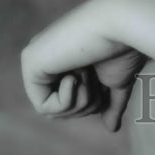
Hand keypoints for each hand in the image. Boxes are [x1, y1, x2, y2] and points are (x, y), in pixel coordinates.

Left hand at [21, 0, 146, 131]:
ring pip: (54, 110)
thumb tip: (111, 128)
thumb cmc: (123, 48)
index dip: (96, 101)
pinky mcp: (30, 61)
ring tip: (85, 71)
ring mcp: (38, 57)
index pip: (75, 100)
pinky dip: (65, 100)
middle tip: (94, 75)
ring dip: (80, 100)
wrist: (123, 25)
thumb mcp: (117, 82)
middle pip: (64, 108)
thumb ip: (110, 104)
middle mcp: (49, 55)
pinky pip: (43, 107)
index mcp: (68, 59)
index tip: (104, 79)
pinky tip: (73, 75)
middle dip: (88, 103)